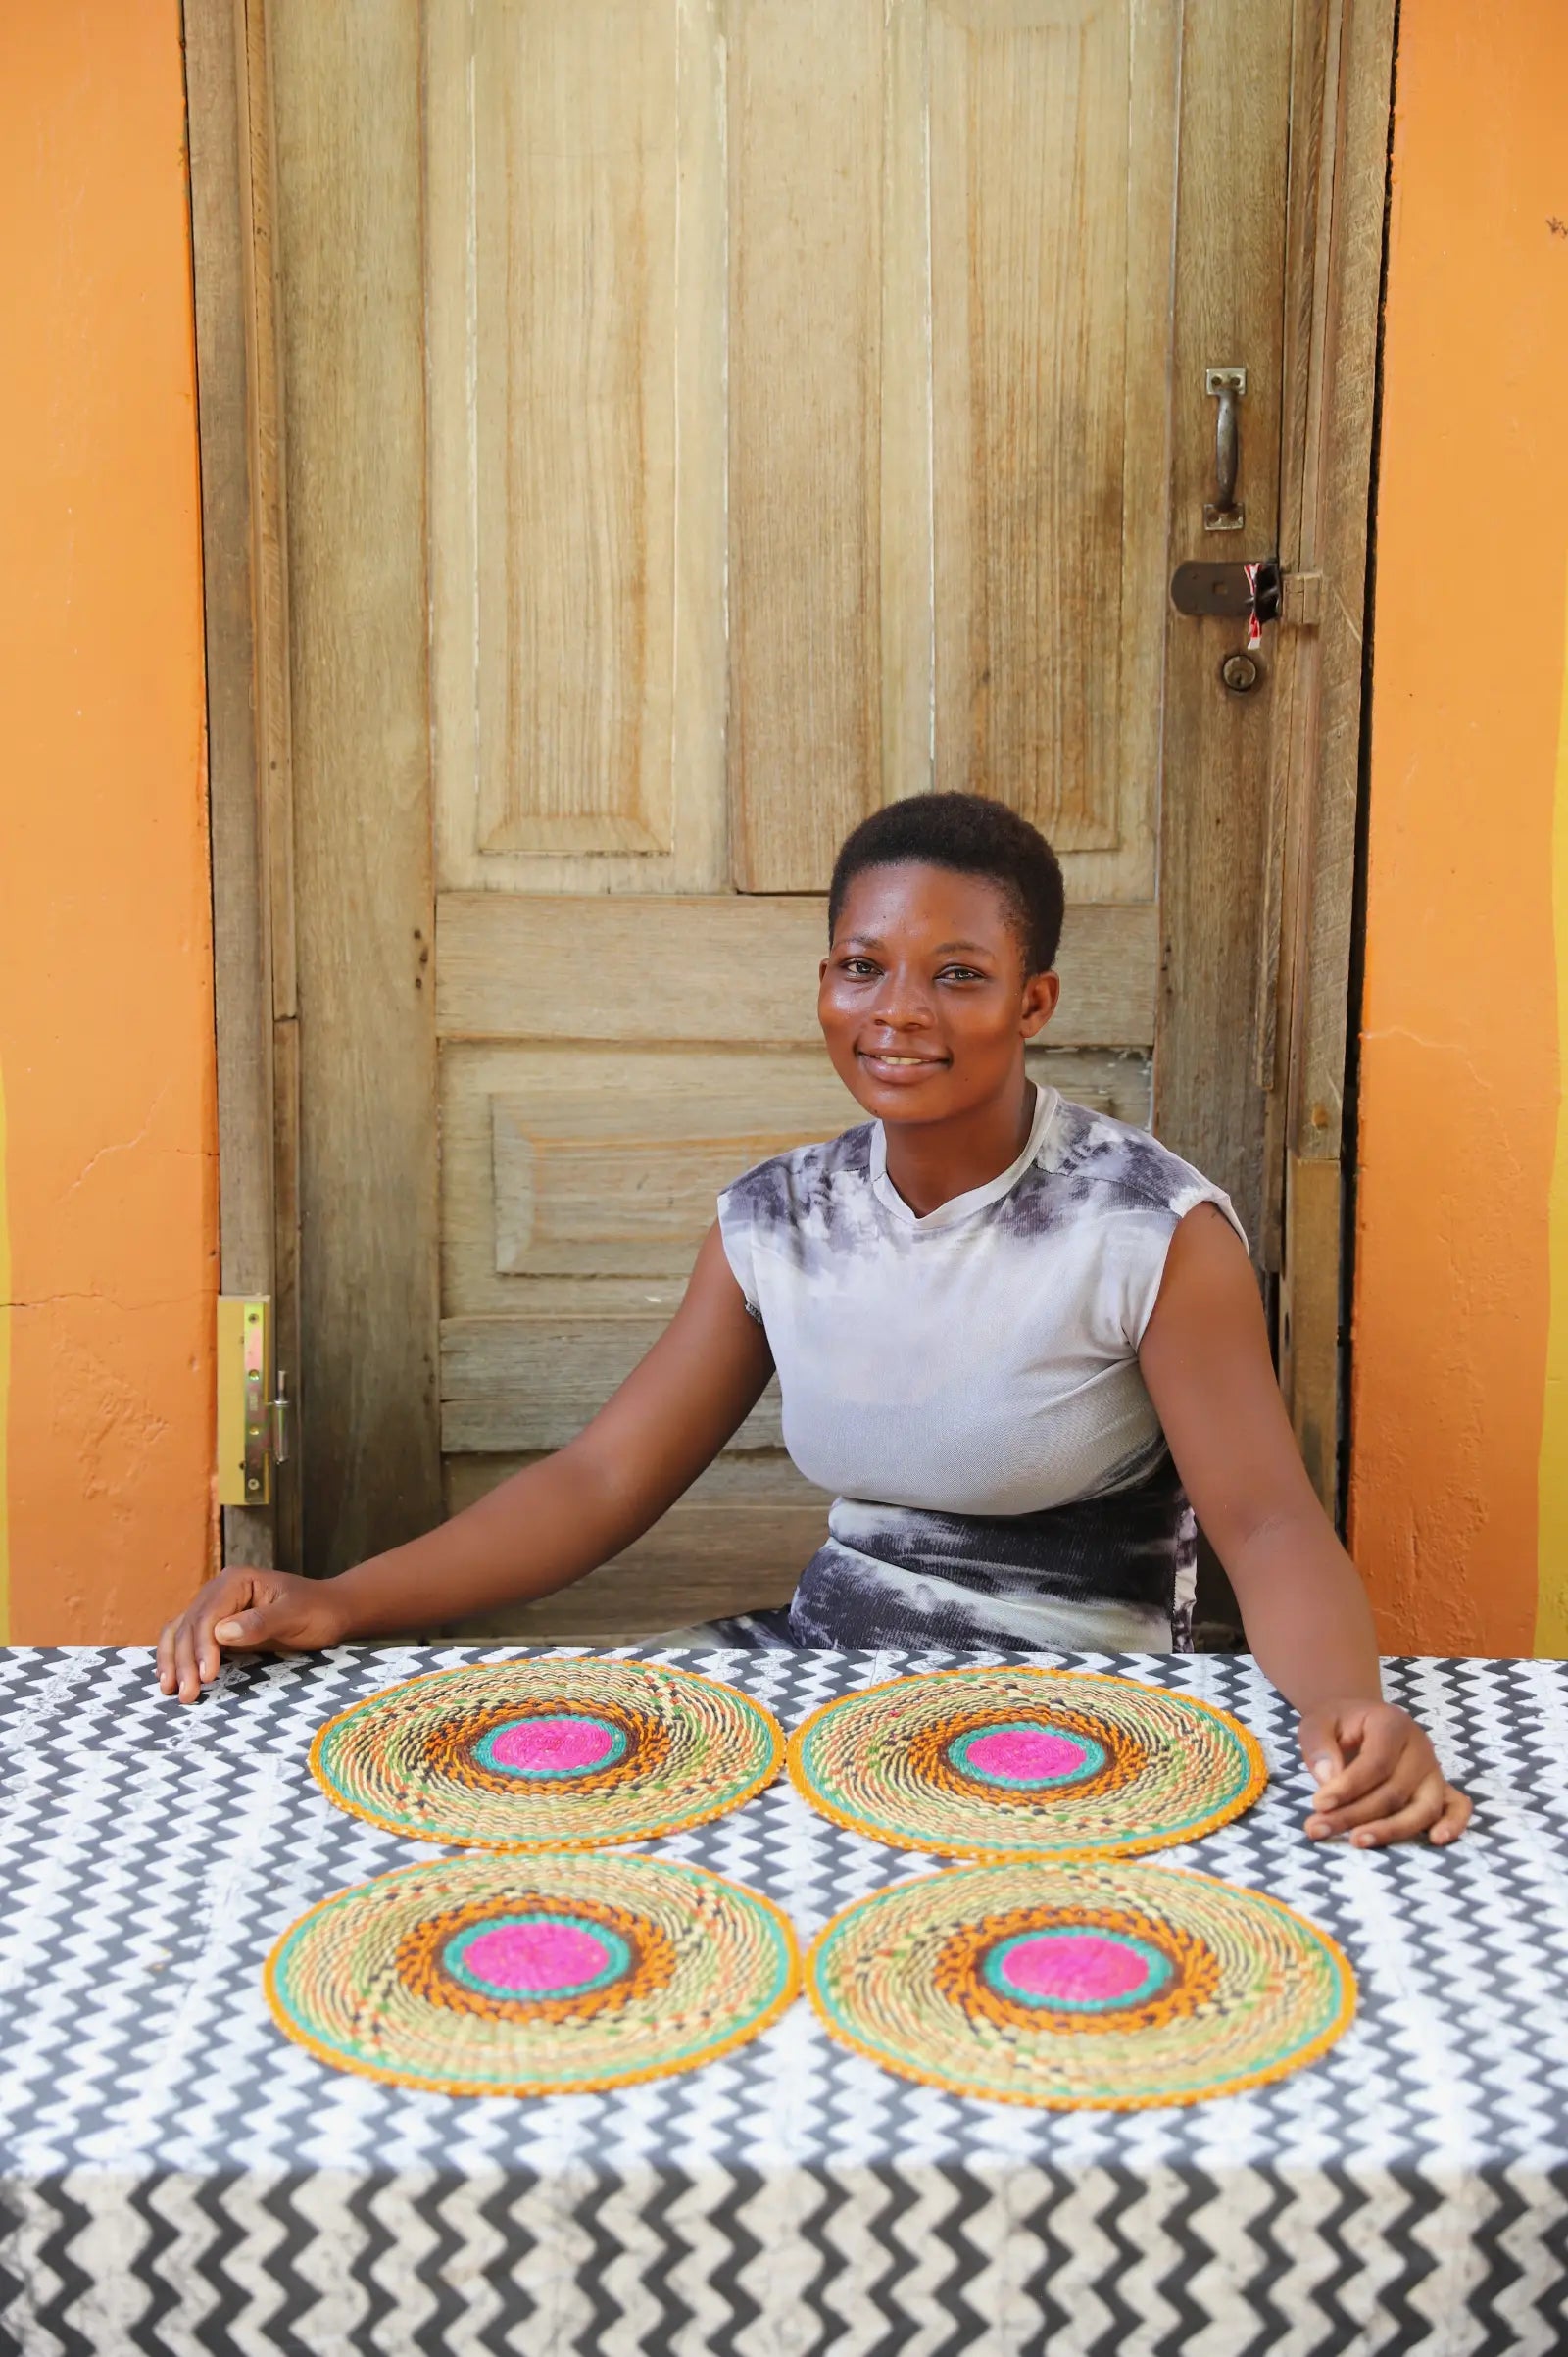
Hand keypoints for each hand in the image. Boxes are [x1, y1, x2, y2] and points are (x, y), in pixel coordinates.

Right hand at [156, 1569, 345, 1703]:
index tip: (206, 1675)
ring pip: (180, 1632)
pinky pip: (187, 1639)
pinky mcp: (216, 1627)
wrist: (330, 1611)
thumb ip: (260, 1623)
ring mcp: (215, 1608)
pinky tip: (170, 1678)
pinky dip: (176, 1657)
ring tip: (169, 1690)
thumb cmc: (317, 1610)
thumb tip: (220, 1633)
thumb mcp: (295, 1615)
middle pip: (189, 1625)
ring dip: (173, 1660)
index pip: (208, 1614)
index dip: (202, 1645)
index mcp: (236, 1581)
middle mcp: (219, 1591)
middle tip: (187, 1693)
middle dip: (185, 1660)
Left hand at [1298, 1699, 1470, 1848]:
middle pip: (1395, 1791)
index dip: (1347, 1788)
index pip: (1376, 1763)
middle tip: (1319, 1828)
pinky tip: (1435, 1839)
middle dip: (1355, 1815)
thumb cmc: (1340, 1724)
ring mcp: (1433, 1770)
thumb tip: (1329, 1779)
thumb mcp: (1317, 1723)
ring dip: (1391, 1830)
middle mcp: (1420, 1747)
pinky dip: (1453, 1824)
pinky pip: (1456, 1807)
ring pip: (1423, 1807)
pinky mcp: (1441, 1788)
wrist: (1360, 1720)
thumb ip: (1319, 1745)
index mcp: (1392, 1725)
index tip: (1319, 1804)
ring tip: (1357, 1841)